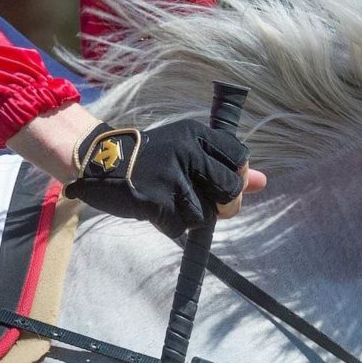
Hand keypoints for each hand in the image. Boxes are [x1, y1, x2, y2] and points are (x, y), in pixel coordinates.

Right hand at [63, 119, 249, 237]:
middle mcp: (186, 151)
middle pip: (230, 189)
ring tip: (174, 205)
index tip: (218, 180)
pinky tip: (158, 213)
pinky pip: (179, 228)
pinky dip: (171, 226)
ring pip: (205, 214)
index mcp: (196, 134)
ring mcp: (169, 176)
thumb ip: (226, 166)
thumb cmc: (153, 158)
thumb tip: (263, 182)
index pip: (240, 157)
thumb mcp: (188, 151)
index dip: (235, 176)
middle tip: (204, 201)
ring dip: (191, 217)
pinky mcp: (152, 200)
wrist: (99, 161)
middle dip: (223, 204)